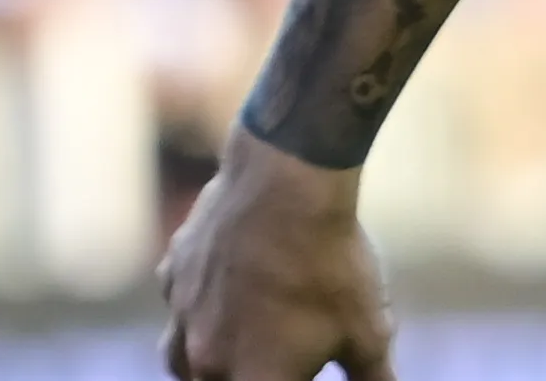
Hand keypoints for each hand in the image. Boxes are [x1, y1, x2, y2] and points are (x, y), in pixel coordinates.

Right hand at [160, 127, 395, 380]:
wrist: (285, 185)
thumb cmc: (330, 263)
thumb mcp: (368, 330)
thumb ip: (372, 377)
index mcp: (252, 380)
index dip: (291, 380)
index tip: (304, 370)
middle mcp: (205, 360)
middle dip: (243, 375)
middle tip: (274, 355)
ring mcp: (182, 316)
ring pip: (180, 360)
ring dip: (203, 363)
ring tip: (233, 348)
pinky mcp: (173, 275)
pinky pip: (179, 305)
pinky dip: (197, 309)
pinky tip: (221, 291)